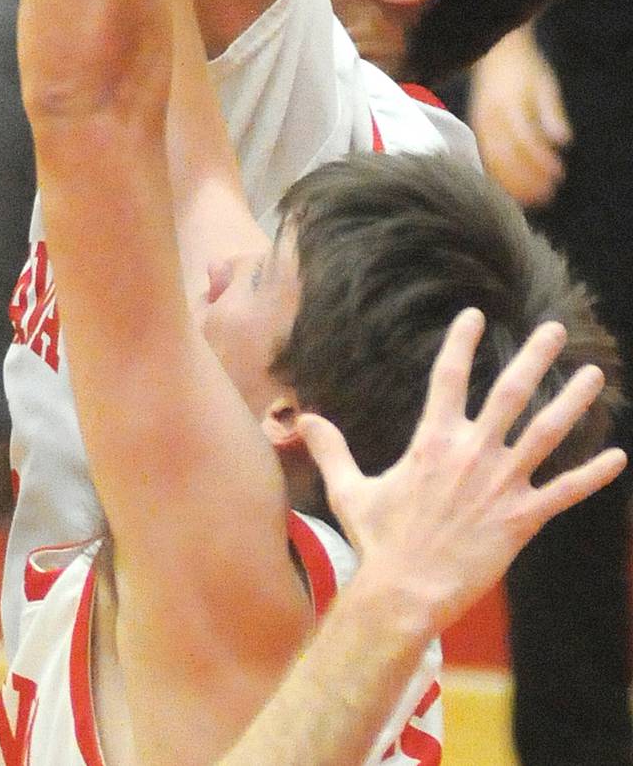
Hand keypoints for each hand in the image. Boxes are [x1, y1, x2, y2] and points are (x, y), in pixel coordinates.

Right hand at [299, 307, 624, 633]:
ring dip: (572, 402)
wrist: (406, 591)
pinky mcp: (522, 519)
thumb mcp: (350, 488)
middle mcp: (472, 453)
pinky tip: (618, 459)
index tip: (476, 315)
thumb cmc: (377, 540)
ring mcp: (501, 484)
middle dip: (535, 358)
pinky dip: (593, 475)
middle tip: (557, 330)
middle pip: (510, 393)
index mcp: (432, 441)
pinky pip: (564, 492)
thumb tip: (304, 418)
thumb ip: (332, 447)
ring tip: (594, 375)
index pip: (448, 376)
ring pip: (546, 432)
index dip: (462, 343)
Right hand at [469, 24, 570, 208]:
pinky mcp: (476, 128)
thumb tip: (562, 141)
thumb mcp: (546, 85)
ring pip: (491, 158)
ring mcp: (479, 123)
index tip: (559, 174)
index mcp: (507, 104)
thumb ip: (552, 113)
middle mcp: (489, 117)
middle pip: (505, 154)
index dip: (541, 160)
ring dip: (510, 181)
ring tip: (530, 199)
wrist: (496, 53)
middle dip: (525, 178)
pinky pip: (483, 155)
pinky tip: (509, 188)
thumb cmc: (525, 69)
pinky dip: (496, 174)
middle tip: (546, 194)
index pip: (524, 139)